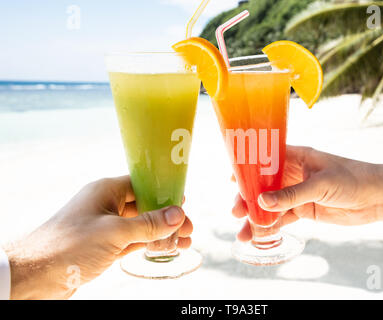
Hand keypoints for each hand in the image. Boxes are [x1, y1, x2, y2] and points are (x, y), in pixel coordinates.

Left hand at [3, 176, 192, 299]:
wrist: (34, 274)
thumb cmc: (70, 245)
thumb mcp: (115, 232)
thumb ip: (148, 224)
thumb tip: (178, 214)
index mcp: (106, 191)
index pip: (142, 184)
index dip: (164, 191)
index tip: (185, 200)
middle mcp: (106, 205)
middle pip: (145, 206)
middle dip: (168, 217)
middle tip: (190, 229)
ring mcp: (105, 226)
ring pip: (140, 225)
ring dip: (162, 233)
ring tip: (185, 243)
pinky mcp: (103, 245)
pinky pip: (132, 240)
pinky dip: (148, 244)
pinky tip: (165, 248)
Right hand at [232, 146, 381, 240]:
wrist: (377, 198)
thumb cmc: (353, 179)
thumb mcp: (320, 184)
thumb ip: (291, 195)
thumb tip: (261, 202)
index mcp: (297, 157)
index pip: (265, 158)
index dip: (247, 166)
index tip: (232, 177)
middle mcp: (293, 174)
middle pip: (263, 185)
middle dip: (248, 198)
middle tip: (236, 211)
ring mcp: (297, 193)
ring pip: (270, 205)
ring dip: (256, 217)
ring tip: (243, 232)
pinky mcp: (304, 210)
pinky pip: (282, 219)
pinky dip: (271, 227)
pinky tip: (259, 236)